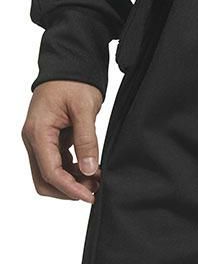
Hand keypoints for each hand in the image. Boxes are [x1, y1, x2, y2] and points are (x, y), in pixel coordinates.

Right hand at [22, 81, 102, 203]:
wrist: (70, 67)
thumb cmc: (73, 82)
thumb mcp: (84, 109)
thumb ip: (86, 140)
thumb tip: (88, 170)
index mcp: (38, 132)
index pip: (50, 172)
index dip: (70, 188)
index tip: (90, 196)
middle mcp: (34, 139)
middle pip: (45, 180)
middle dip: (69, 189)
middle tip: (95, 189)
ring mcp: (41, 141)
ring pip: (51, 174)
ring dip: (72, 181)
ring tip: (97, 179)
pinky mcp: (51, 140)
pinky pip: (58, 163)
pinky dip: (73, 171)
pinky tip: (92, 169)